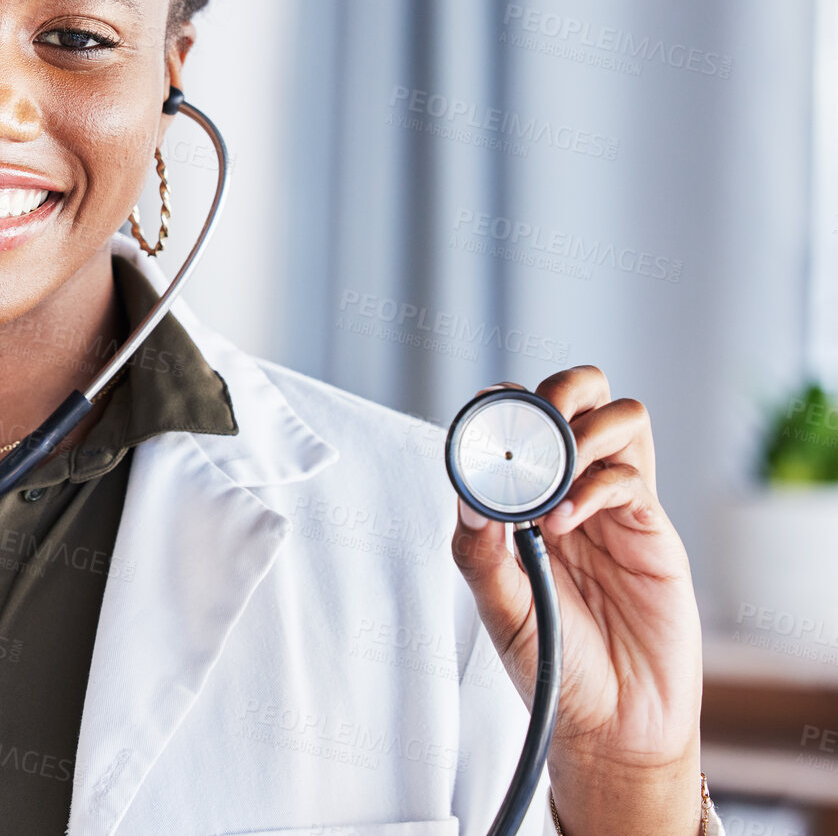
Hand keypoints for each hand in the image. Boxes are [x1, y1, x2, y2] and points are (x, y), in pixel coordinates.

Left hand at [450, 366, 705, 835]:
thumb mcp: (498, 608)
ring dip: (582, 430)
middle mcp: (572, 491)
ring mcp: (615, 508)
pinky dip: (595, 484)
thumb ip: (478, 551)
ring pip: (619, 419)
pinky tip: (565, 522)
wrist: (614, 725)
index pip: (520, 422)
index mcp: (525, 501)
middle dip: (556, 392)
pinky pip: (631, 476)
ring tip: (553, 480)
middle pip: (580, 397)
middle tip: (534, 426)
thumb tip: (466, 495)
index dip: (503, 404)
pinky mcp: (651, 531)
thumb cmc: (553, 666)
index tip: (485, 410)